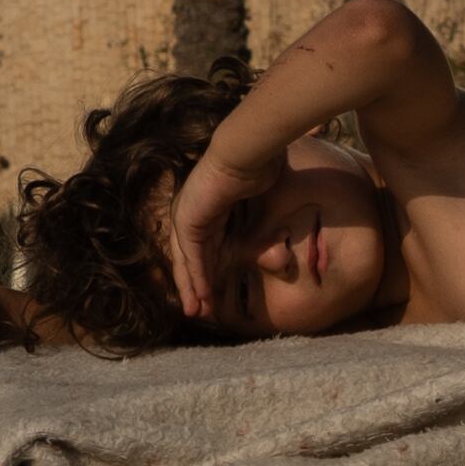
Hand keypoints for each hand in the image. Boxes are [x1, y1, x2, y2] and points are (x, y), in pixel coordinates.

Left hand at [166, 152, 262, 324]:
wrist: (247, 152)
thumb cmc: (260, 168)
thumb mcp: (260, 203)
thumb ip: (259, 221)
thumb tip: (277, 237)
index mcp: (207, 205)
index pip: (202, 244)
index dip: (207, 268)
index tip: (213, 291)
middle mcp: (192, 211)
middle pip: (190, 257)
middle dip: (195, 285)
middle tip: (200, 310)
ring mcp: (187, 214)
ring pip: (188, 261)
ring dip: (193, 288)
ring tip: (198, 313)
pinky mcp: (187, 220)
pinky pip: (191, 257)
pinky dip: (197, 277)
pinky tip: (202, 297)